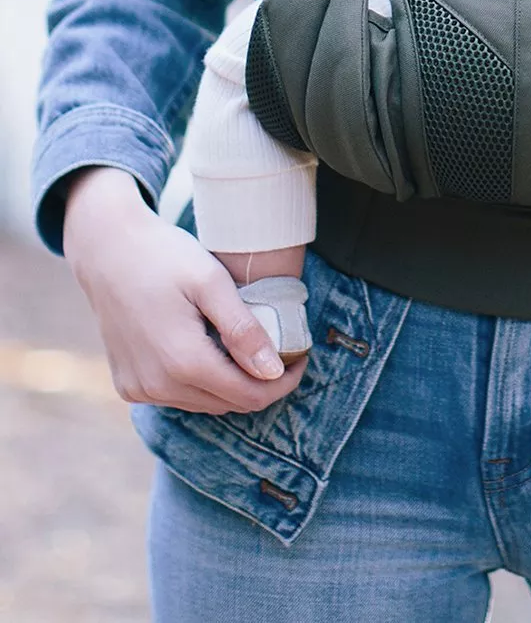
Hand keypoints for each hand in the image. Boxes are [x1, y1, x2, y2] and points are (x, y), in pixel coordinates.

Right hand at [64, 167, 306, 413]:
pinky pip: (177, 397)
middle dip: (260, 383)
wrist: (107, 249)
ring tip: (247, 347)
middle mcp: (158, 386)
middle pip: (228, 404)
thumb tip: (273, 373)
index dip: (282, 383)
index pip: (250, 396)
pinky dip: (201, 382)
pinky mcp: (128, 385)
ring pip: (204, 403)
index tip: (300, 358)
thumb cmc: (163, 256)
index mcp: (183, 362)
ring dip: (231, 383)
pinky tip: (209, 349)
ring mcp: (139, 389)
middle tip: (281, 351)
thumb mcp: (211, 283)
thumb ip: (243, 330)